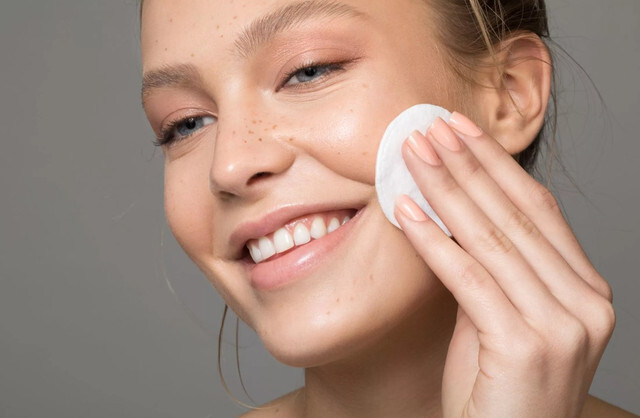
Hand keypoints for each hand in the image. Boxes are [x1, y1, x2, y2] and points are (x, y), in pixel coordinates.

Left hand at [394, 113, 614, 416]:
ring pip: (491, 238)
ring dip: (447, 188)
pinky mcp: (525, 346)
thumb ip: (493, 268)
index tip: (462, 130)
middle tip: (430, 127)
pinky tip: (406, 208)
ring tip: (414, 153)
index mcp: (587, 292)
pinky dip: (433, 239)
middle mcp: (587, 304)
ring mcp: (562, 327)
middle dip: (468, 164)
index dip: (497, 165)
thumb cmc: (497, 389)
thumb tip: (452, 209)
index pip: (539, 210)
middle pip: (516, 216)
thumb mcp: (502, 318)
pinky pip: (468, 277)